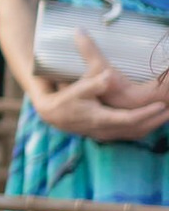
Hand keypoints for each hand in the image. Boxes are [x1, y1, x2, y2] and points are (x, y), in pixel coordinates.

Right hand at [26, 32, 168, 139]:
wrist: (52, 113)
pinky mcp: (107, 134)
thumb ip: (94, 84)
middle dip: (157, 120)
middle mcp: (106, 130)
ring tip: (165, 114)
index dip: (147, 113)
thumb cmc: (65, 99)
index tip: (162, 104)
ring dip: (153, 125)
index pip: (130, 119)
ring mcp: (107, 134)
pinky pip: (131, 134)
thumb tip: (108, 76)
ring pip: (136, 133)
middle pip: (139, 129)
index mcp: (100, 119)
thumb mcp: (77, 89)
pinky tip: (151, 120)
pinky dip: (144, 128)